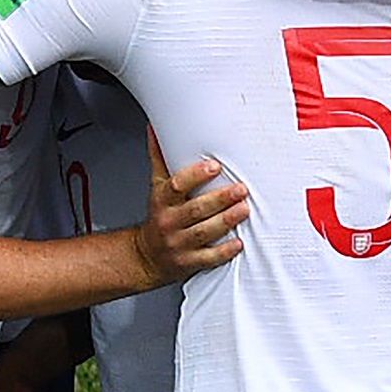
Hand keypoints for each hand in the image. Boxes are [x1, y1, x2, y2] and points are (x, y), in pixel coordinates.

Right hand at [129, 128, 248, 289]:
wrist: (146, 256)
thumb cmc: (159, 216)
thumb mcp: (156, 187)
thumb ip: (160, 158)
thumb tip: (156, 129)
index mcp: (162, 201)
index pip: (176, 186)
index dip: (195, 175)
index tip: (214, 166)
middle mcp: (169, 222)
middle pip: (195, 209)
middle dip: (220, 199)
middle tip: (240, 189)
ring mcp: (178, 244)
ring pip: (204, 232)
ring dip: (226, 220)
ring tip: (244, 209)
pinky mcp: (188, 262)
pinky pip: (208, 257)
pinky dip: (224, 251)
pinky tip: (238, 242)